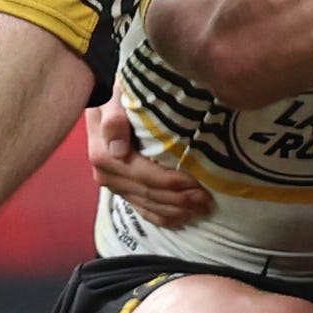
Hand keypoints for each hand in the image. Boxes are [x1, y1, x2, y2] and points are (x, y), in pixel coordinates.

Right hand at [85, 99, 209, 228]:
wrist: (105, 97)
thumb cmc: (115, 93)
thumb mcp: (111, 97)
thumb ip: (113, 120)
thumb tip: (118, 150)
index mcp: (105, 155)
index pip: (145, 176)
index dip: (172, 183)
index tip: (198, 183)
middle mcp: (108, 174)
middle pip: (150, 193)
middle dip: (180, 199)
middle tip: (208, 199)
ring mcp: (114, 184)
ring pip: (148, 205)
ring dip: (176, 210)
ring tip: (203, 208)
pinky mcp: (121, 188)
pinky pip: (142, 209)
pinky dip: (163, 217)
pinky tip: (183, 219)